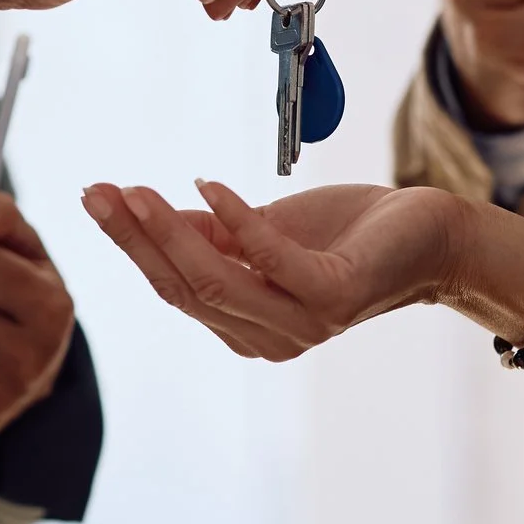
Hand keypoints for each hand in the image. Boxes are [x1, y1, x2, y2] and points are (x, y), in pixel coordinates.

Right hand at [80, 180, 465, 360]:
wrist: (427, 234)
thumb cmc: (346, 234)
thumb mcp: (264, 229)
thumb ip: (211, 232)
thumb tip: (149, 213)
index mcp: (245, 325)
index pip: (174, 287)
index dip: (132, 245)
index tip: (96, 197)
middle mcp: (267, 338)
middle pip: (184, 289)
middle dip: (136, 240)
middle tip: (98, 193)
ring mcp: (301, 324)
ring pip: (216, 283)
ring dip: (172, 234)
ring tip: (139, 192)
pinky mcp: (332, 297)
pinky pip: (270, 261)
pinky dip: (235, 221)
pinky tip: (207, 185)